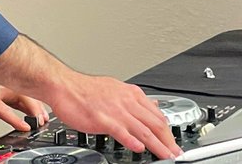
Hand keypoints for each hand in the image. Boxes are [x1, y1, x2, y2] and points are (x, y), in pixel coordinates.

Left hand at [0, 75, 48, 131]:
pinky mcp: (1, 79)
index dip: (14, 119)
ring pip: (24, 92)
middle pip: (21, 98)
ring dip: (35, 104)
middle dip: (34, 110)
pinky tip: (36, 104)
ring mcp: (0, 82)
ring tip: (43, 116)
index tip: (25, 127)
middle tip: (41, 121)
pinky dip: (30, 97)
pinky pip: (20, 89)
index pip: (2, 109)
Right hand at [47, 72, 181, 158]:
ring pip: (143, 130)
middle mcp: (127, 102)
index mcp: (131, 94)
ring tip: (166, 155)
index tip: (173, 140)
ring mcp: (116, 111)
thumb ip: (135, 99)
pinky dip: (133, 141)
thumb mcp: (117, 89)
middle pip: (155, 123)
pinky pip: (122, 132)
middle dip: (168, 140)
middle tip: (176, 152)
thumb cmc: (86, 89)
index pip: (157, 114)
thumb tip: (152, 105)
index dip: (169, 129)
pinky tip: (140, 149)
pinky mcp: (103, 120)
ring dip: (158, 145)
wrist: (64, 85)